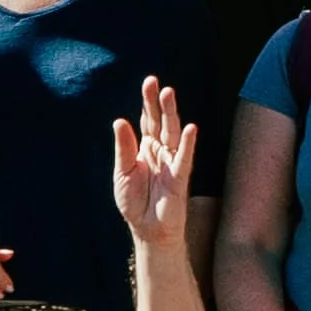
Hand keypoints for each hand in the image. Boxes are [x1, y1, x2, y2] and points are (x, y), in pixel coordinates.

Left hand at [104, 78, 194, 247]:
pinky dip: (188, 143)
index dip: (148, 101)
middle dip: (158, 103)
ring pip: (173, 134)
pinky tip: (191, 128)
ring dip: (171, 114)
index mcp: (145, 147)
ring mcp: (171, 162)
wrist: (146, 228)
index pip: (148, 119)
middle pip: (160, 122)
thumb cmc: (134, 201)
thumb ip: (124, 148)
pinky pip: (184, 158)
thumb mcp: (122, 173)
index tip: (150, 82)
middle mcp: (160, 151)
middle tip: (156, 83)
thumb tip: (120, 121)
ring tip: (169, 95)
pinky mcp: (179, 178)